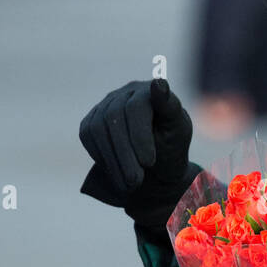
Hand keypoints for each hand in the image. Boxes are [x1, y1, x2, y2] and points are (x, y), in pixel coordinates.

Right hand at [79, 78, 199, 232]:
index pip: (138, 107)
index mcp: (149, 91)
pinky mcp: (92, 120)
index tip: (145, 148)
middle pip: (115, 118)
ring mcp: (106, 104)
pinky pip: (88, 134)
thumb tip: (158, 83)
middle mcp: (125, 93)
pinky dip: (100, 155)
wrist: (155, 166)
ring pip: (99, 128)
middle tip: (136, 180)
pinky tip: (115, 172)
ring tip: (129, 183)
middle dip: (125, 153)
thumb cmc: (171, 145)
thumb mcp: (178, 130)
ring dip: (112, 159)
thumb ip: (169, 108)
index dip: (140, 129)